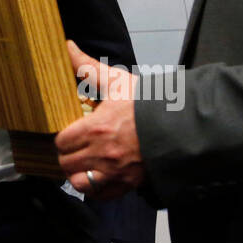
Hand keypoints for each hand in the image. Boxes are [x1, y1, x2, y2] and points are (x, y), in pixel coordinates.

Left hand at [55, 40, 145, 198]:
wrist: (181, 124)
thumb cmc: (147, 102)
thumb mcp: (117, 81)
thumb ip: (87, 66)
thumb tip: (67, 46)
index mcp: (97, 128)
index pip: (61, 141)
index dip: (62, 137)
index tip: (68, 132)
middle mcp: (103, 154)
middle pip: (66, 163)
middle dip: (67, 155)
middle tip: (74, 147)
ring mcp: (116, 172)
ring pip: (80, 183)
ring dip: (77, 174)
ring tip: (82, 163)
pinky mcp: (129, 184)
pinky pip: (102, 195)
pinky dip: (95, 189)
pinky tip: (97, 176)